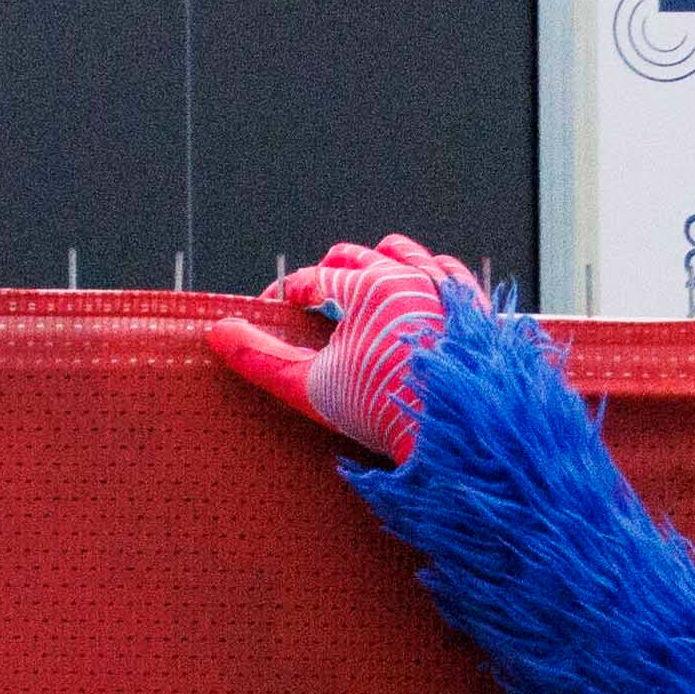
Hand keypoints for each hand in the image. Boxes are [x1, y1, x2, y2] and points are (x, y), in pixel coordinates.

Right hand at [218, 239, 488, 464]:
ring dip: (381, 262)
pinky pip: (451, 276)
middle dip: (331, 273)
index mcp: (368, 286)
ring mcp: (448, 290)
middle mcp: (411, 275)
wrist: (458, 438)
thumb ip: (262, 359)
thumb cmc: (383, 411)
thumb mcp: (312, 387)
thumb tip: (217, 333)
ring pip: (409, 255)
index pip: (314, 279)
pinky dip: (430, 277)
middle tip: (317, 295)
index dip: (288, 294)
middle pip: (359, 257)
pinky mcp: (477, 310)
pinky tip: (422, 293)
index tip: (276, 309)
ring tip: (367, 280)